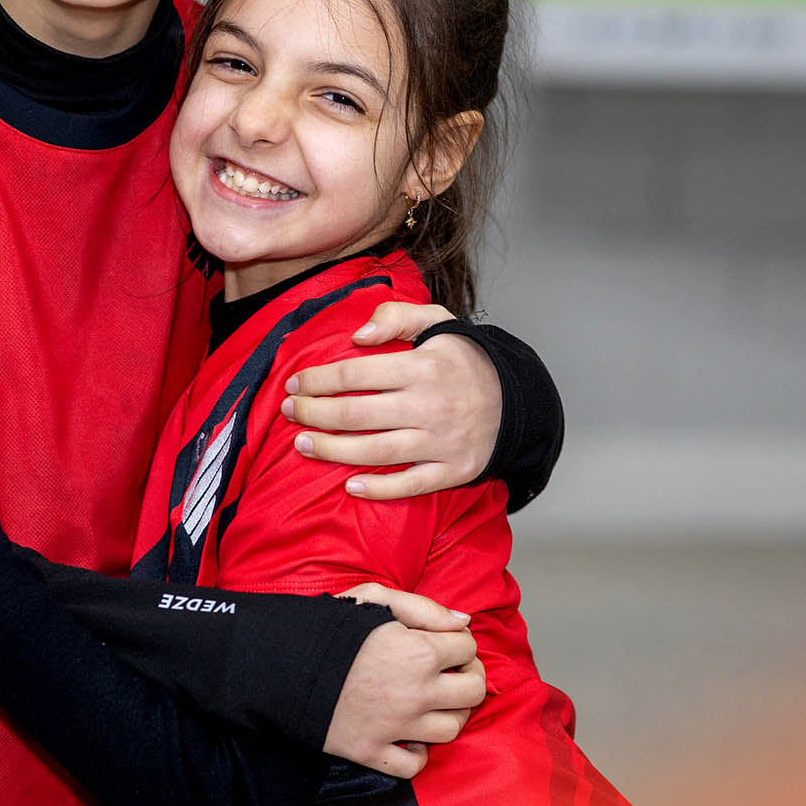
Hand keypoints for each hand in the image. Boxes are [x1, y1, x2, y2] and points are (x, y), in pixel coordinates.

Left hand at [282, 301, 500, 499]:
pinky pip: (410, 484)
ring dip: (332, 451)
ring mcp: (441, 442)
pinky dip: (378, 489)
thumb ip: (396, 317)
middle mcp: (430, 406)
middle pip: (357, 415)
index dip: (318, 380)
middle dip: (313, 414)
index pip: (356, 374)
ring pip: (375, 452)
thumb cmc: (466, 361)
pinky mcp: (453, 470)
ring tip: (303, 444)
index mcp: (423, 367)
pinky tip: (350, 486)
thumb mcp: (439, 322)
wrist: (517, 401)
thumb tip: (358, 336)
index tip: (294, 384)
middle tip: (288, 412)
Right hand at [323, 582, 487, 777]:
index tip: (446, 644)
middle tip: (452, 673)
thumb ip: (425, 608)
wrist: (281, 664)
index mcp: (420, 652)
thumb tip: (464, 622)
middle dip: (468, 677)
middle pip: (473, 692)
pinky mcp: (372, 752)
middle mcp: (417, 693)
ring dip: (449, 714)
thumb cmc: (329, 627)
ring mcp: (396, 727)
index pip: (468, 648)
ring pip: (451, 730)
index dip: (460, 642)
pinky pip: (414, 765)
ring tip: (434, 701)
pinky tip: (410, 735)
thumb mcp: (375, 599)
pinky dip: (419, 753)